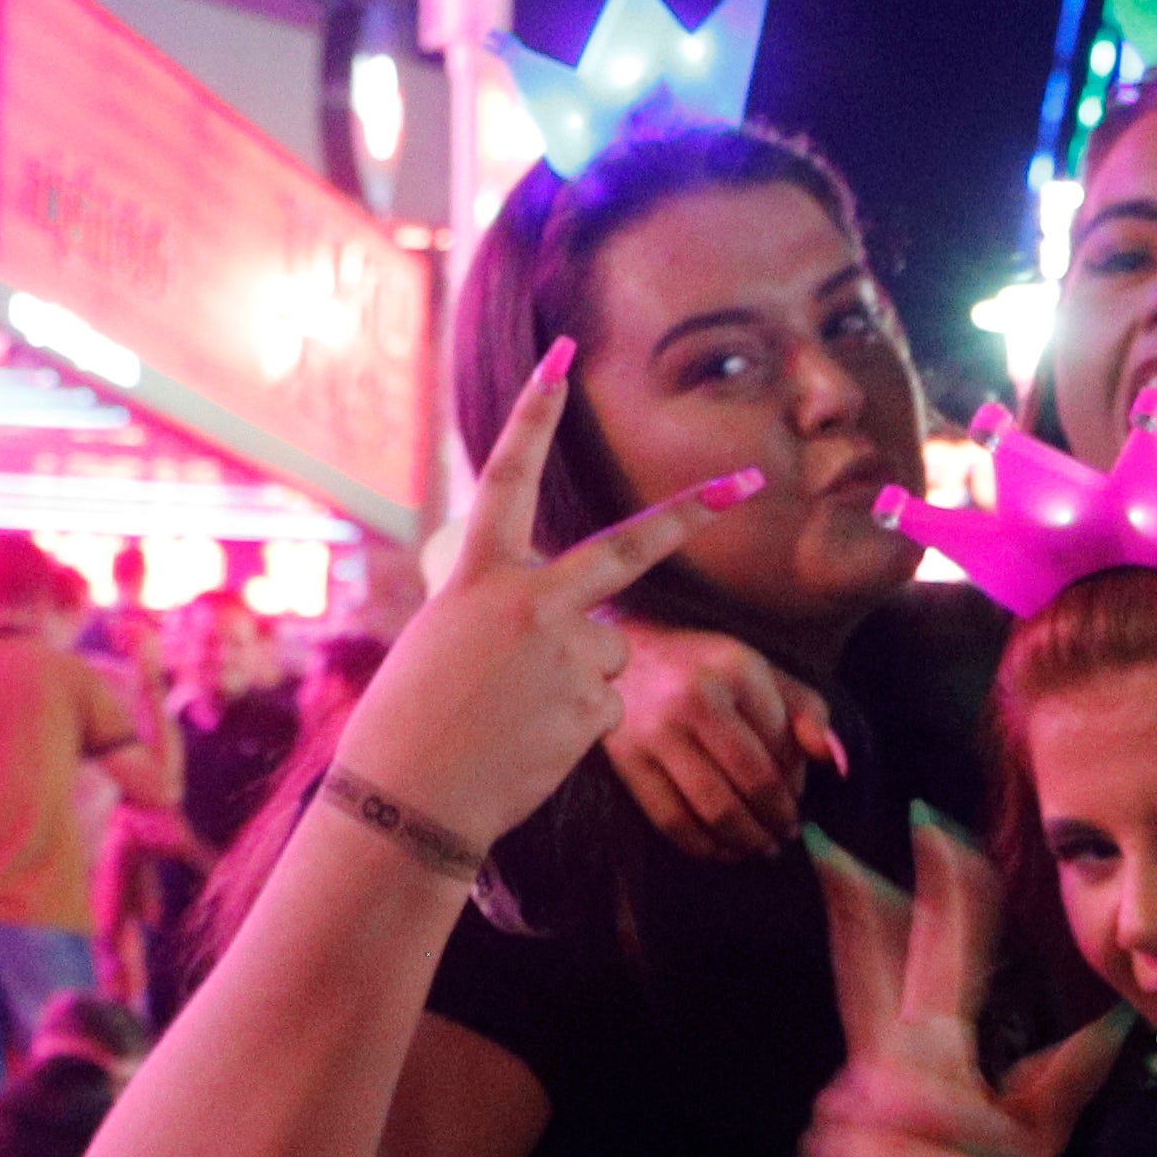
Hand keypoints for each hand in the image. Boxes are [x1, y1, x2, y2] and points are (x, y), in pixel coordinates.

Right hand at [338, 342, 750, 853]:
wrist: (409, 797)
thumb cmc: (410, 723)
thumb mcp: (441, 641)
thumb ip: (501, 611)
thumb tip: (564, 619)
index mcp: (477, 577)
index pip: (508, 478)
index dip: (535, 414)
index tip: (561, 360)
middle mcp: (528, 602)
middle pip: (629, 548)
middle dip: (693, 512)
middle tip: (747, 480)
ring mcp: (566, 654)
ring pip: (608, 652)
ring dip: (578, 680)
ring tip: (517, 714)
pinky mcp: (592, 707)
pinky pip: (606, 707)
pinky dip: (576, 727)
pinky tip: (531, 743)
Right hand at [604, 619, 841, 860]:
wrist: (621, 654)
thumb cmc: (701, 668)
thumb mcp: (757, 671)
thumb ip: (805, 710)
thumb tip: (836, 761)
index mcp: (736, 668)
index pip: (785, 745)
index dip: (797, 781)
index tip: (797, 796)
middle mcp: (695, 697)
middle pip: (754, 782)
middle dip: (778, 818)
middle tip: (787, 834)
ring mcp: (657, 729)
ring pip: (715, 807)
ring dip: (746, 840)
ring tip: (761, 848)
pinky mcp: (627, 757)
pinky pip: (672, 819)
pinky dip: (702, 845)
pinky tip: (721, 850)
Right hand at [805, 813, 1122, 1156]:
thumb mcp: (1032, 1133)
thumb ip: (1065, 1073)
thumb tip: (1118, 1020)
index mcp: (925, 1048)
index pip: (926, 954)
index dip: (938, 893)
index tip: (939, 827)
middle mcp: (880, 1063)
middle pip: (872, 970)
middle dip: (863, 907)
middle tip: (856, 845)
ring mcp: (853, 1108)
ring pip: (935, 1103)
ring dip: (982, 1144)